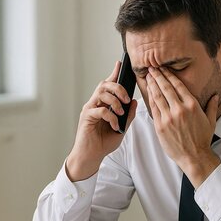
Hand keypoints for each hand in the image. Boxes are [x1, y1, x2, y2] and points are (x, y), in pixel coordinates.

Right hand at [66, 61, 137, 181]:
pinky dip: (110, 116)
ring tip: (121, 112)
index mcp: (104, 104)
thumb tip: (134, 101)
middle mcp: (95, 103)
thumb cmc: (104, 143)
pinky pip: (100, 110)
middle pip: (104, 84)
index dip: (114, 73)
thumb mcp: (122, 128)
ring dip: (115, 101)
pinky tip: (115, 125)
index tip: (120, 63)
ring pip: (101, 93)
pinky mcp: (86, 117)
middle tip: (126, 98)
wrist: (91, 157)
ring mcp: (89, 109)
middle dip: (118, 88)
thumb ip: (128, 115)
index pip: (109, 84)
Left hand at [147, 67, 220, 186]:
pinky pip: (154, 109)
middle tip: (152, 67)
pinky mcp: (160, 126)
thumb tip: (215, 96)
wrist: (194, 157)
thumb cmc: (202, 140)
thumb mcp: (210, 121)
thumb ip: (211, 106)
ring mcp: (169, 118)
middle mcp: (180, 109)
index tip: (164, 69)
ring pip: (157, 96)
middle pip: (165, 87)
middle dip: (158, 76)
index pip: (178, 85)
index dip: (169, 75)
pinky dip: (150, 98)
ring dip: (152, 84)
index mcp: (192, 106)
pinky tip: (148, 92)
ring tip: (148, 76)